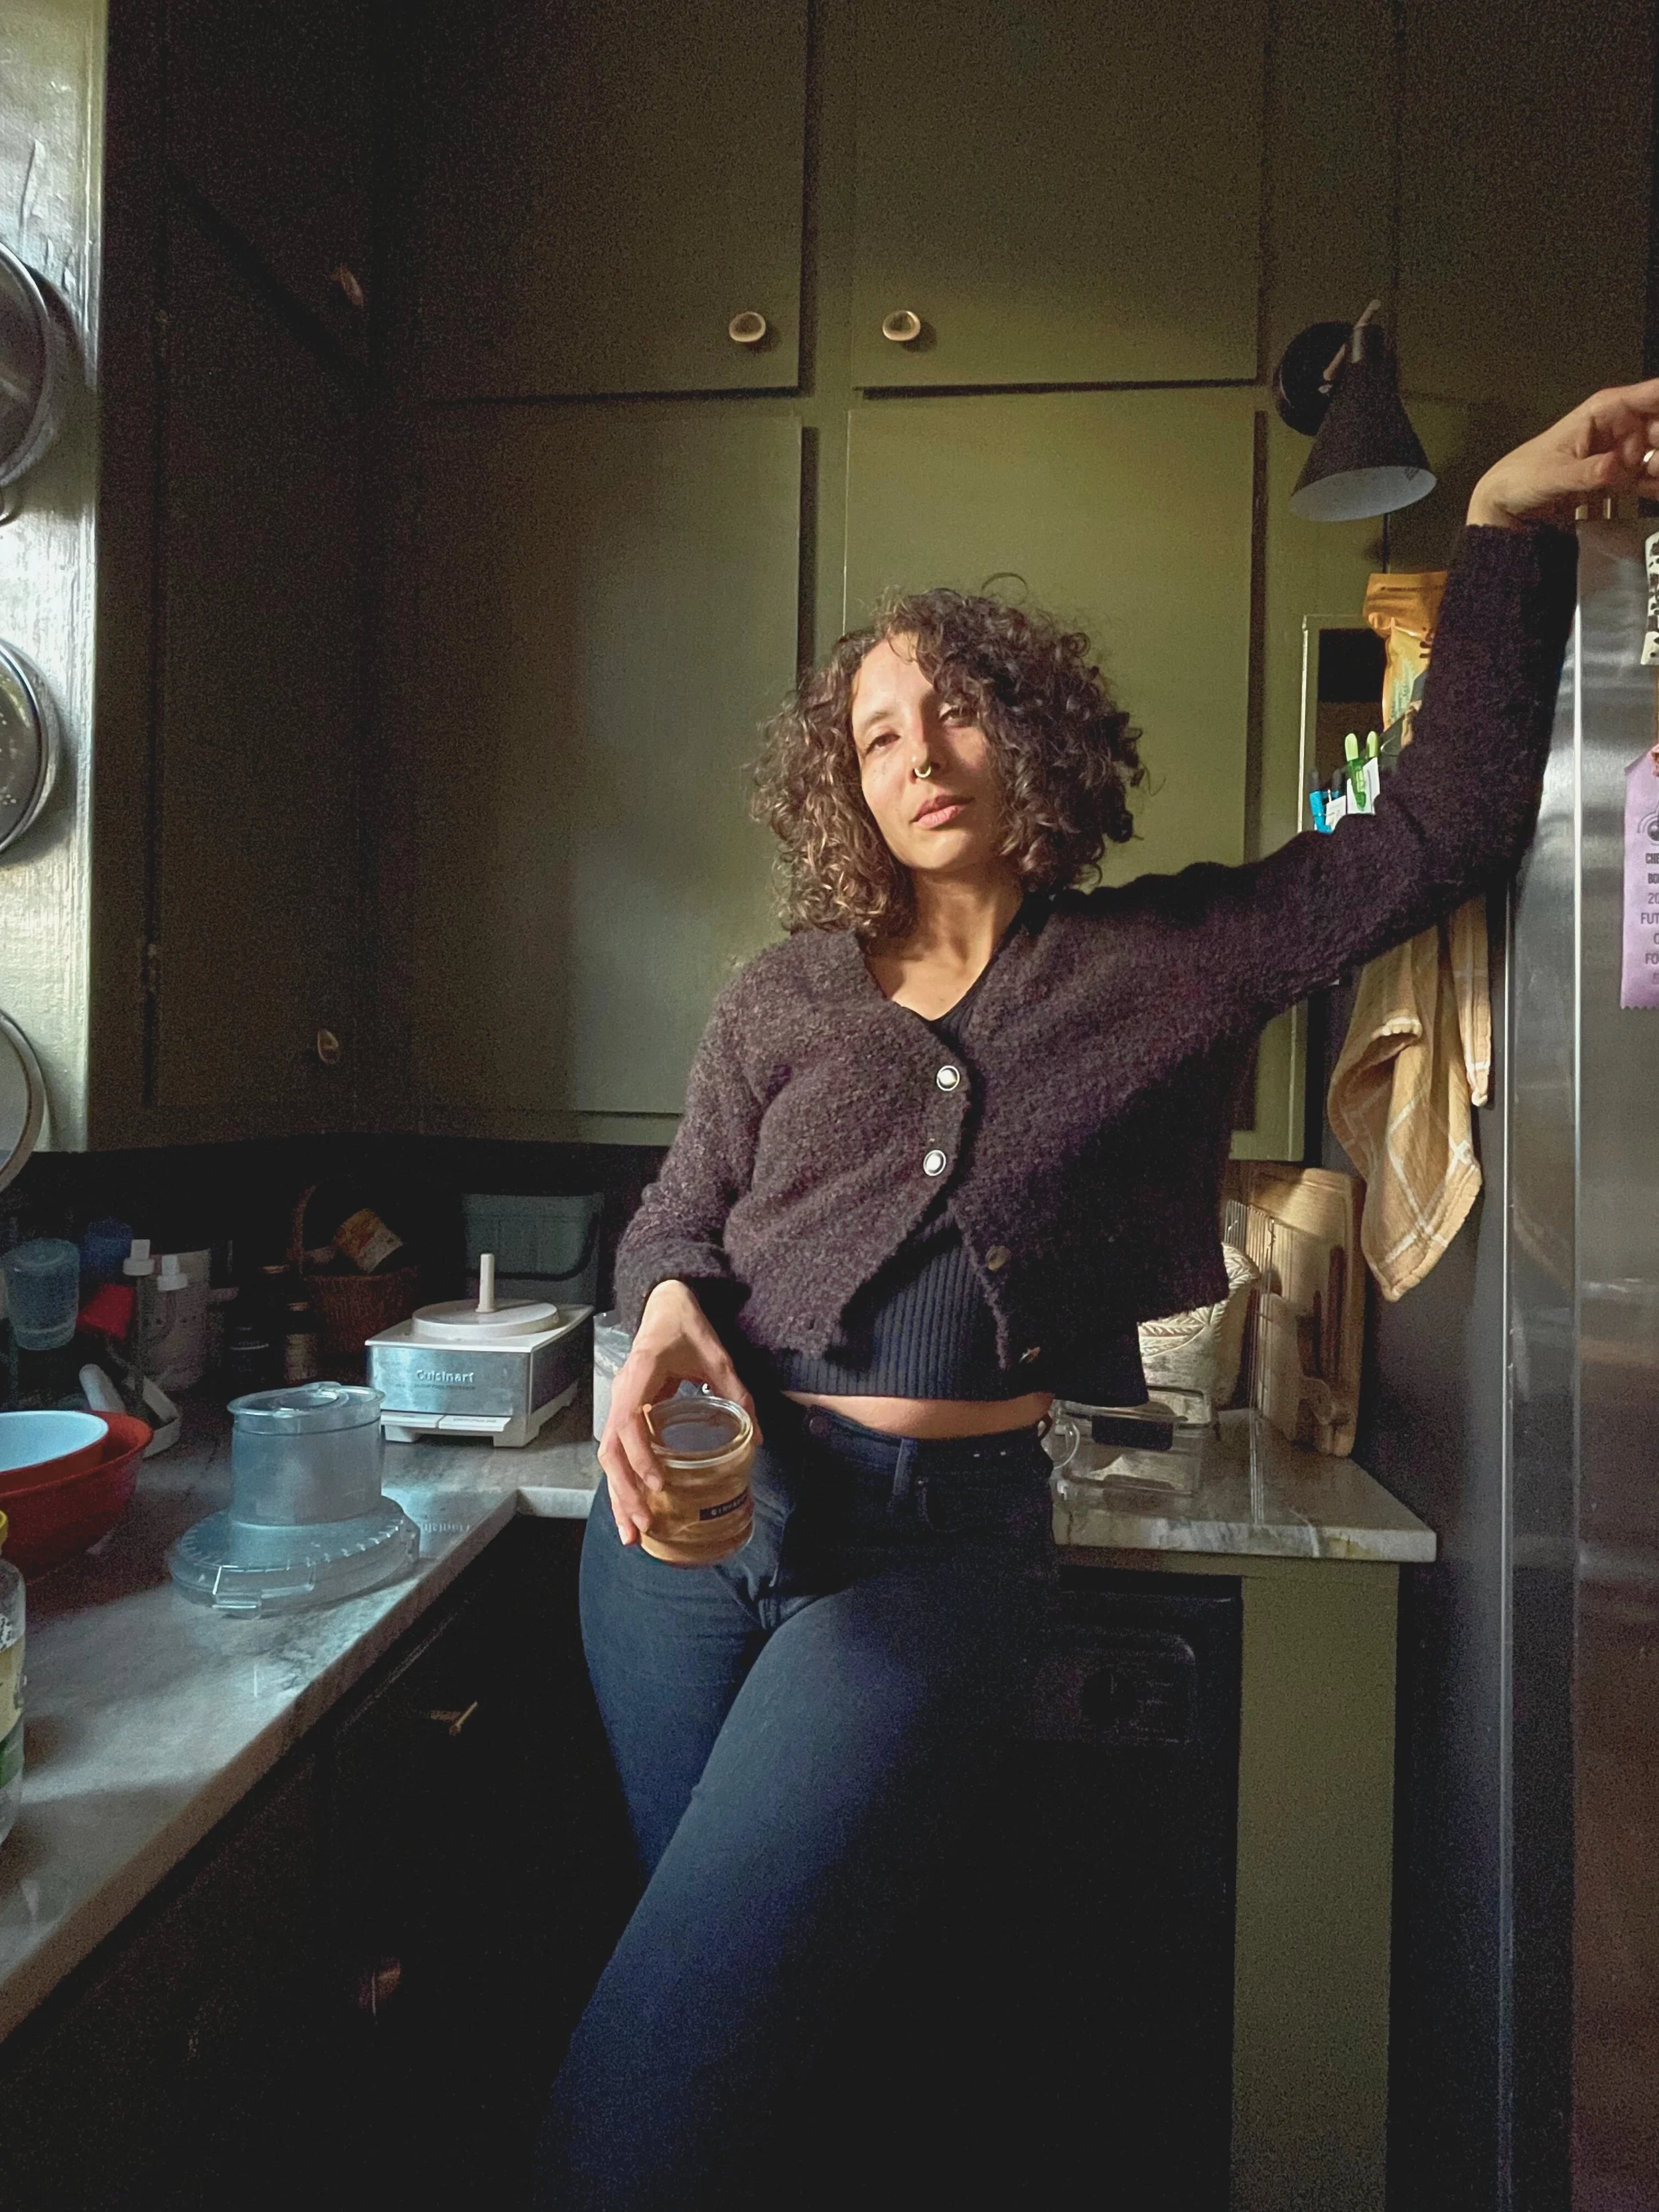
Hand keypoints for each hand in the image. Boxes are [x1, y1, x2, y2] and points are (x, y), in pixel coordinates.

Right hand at [596, 1280, 757, 1546]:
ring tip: (633, 1533)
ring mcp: (620, 1404)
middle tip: (643, 1524)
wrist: (665, 1304)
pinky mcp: (626, 1414)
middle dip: (624, 1491)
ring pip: (610, 1457)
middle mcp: (622, 1393)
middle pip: (611, 1450)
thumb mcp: (718, 1356)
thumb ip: (738, 1394)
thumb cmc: (688, 1328)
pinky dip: (624, 1484)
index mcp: (641, 1375)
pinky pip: (619, 1453)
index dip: (640, 1455)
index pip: (629, 1421)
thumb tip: (757, 1438)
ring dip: (619, 1496)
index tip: (658, 1483)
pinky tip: (635, 1510)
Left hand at [1469, 379, 1658, 528]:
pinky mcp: (1621, 476)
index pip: (1650, 395)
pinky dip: (1655, 485)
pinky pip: (1650, 478)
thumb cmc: (1522, 476)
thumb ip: (1585, 473)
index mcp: (1603, 410)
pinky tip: (1654, 490)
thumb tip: (1613, 467)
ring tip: (1653, 474)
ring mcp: (1622, 452)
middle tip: (1656, 464)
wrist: (1509, 503)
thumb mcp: (1552, 475)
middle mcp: (1618, 426)